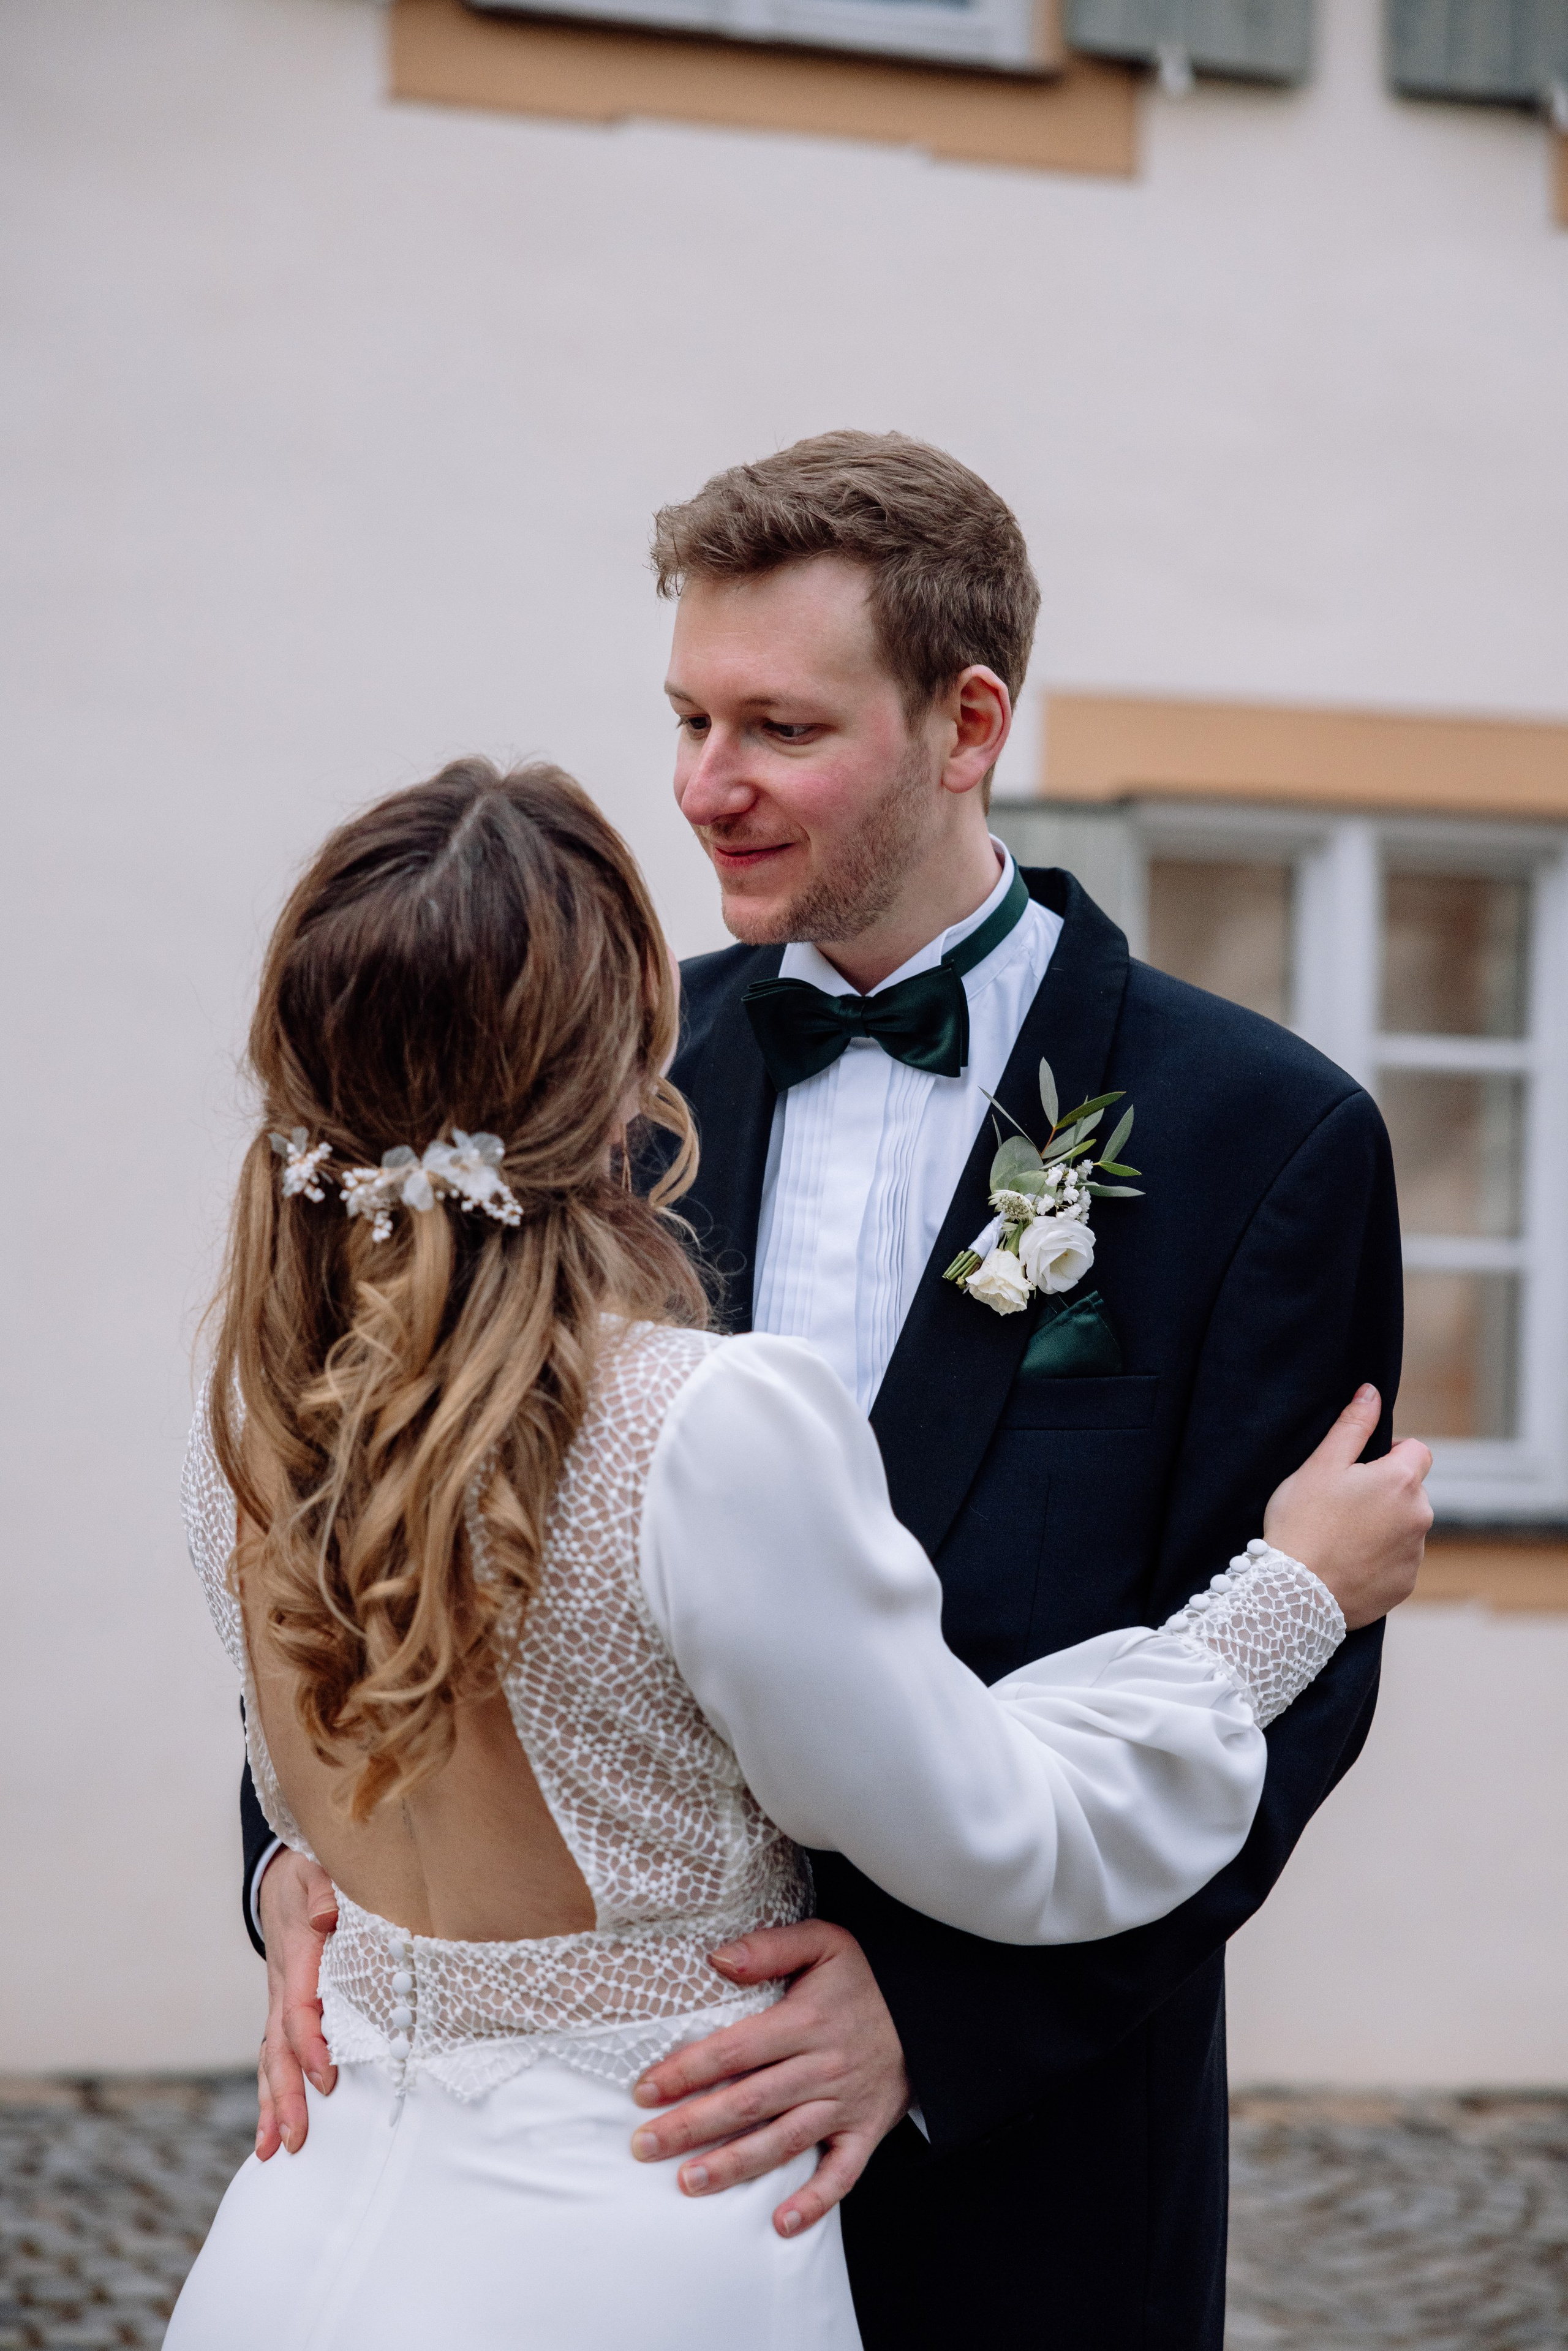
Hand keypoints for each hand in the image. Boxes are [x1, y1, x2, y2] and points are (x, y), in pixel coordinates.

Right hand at [254, 1848, 338, 2159]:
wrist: (282, 1874)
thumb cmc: (312, 1871)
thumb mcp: (318, 1867)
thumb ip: (324, 1889)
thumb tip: (327, 1917)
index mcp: (297, 1956)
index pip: (300, 2009)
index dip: (312, 2045)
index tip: (327, 2078)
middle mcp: (283, 1986)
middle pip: (279, 2048)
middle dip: (286, 2095)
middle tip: (295, 2139)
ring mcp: (278, 2001)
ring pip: (270, 2059)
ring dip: (272, 2104)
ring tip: (271, 2151)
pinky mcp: (282, 2010)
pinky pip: (273, 2055)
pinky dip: (271, 2092)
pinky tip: (271, 2130)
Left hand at [629, 1919, 910, 2237]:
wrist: (929, 2012)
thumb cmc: (866, 1977)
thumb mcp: (825, 1943)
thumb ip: (770, 1948)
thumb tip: (717, 1959)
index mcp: (805, 2021)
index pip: (735, 2049)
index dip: (687, 2070)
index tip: (645, 2090)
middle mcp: (822, 2067)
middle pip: (748, 2101)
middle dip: (692, 2125)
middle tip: (645, 2146)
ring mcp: (844, 2104)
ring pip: (783, 2141)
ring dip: (734, 2165)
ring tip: (689, 2182)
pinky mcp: (866, 2132)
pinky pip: (842, 2174)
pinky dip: (814, 2202)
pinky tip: (781, 2223)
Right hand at [1264, 1385, 1431, 1629]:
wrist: (1295, 1594)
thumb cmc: (1303, 1523)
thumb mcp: (1320, 1465)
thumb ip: (1352, 1426)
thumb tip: (1372, 1393)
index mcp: (1402, 1481)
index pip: (1417, 1450)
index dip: (1389, 1453)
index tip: (1358, 1469)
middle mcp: (1420, 1516)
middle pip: (1411, 1490)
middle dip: (1385, 1492)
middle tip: (1341, 1505)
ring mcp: (1415, 1554)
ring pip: (1404, 1526)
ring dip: (1383, 1525)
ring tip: (1340, 1537)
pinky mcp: (1405, 1584)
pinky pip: (1398, 1561)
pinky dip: (1379, 1558)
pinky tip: (1346, 1562)